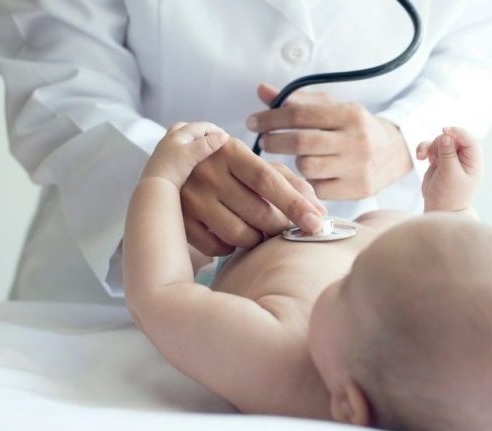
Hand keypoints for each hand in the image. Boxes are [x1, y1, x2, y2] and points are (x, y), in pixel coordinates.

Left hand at [142, 122, 229, 187]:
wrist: (155, 187)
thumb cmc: (172, 168)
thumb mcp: (192, 154)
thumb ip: (208, 144)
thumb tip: (224, 136)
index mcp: (177, 133)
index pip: (201, 126)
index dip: (216, 130)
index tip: (227, 139)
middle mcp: (170, 138)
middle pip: (189, 128)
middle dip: (203, 132)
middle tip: (215, 140)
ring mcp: (165, 149)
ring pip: (182, 138)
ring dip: (195, 140)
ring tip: (205, 149)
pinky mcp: (164, 160)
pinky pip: (179, 148)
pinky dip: (188, 149)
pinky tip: (193, 159)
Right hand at [181, 136, 326, 255]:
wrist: (171, 161)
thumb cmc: (225, 164)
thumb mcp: (254, 162)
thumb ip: (289, 182)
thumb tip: (319, 212)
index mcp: (230, 151)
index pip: (268, 180)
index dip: (294, 203)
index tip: (316, 223)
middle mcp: (207, 172)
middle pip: (257, 212)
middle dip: (279, 226)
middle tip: (285, 228)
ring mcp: (190, 198)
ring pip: (238, 234)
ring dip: (257, 239)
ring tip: (258, 231)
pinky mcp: (180, 220)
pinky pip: (216, 247)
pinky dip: (232, 247)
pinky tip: (234, 235)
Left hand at [248, 83, 412, 199]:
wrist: (395, 152)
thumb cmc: (354, 127)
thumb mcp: (332, 107)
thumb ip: (297, 99)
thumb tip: (262, 90)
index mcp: (350, 114)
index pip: (301, 114)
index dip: (271, 118)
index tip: (253, 122)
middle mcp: (357, 140)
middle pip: (301, 142)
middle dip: (274, 141)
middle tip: (263, 141)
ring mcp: (358, 167)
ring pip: (308, 167)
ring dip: (294, 162)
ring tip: (293, 157)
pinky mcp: (358, 190)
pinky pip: (318, 188)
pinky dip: (309, 181)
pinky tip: (310, 174)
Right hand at [416, 127, 482, 211]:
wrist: (440, 209)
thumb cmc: (449, 195)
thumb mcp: (450, 175)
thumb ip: (448, 155)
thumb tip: (446, 136)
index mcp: (473, 161)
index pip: (469, 140)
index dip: (458, 132)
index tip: (445, 131)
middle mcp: (463, 157)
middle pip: (452, 138)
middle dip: (440, 143)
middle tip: (433, 157)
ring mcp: (450, 158)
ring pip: (440, 141)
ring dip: (430, 146)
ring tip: (423, 157)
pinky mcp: (438, 160)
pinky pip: (430, 147)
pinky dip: (424, 149)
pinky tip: (420, 157)